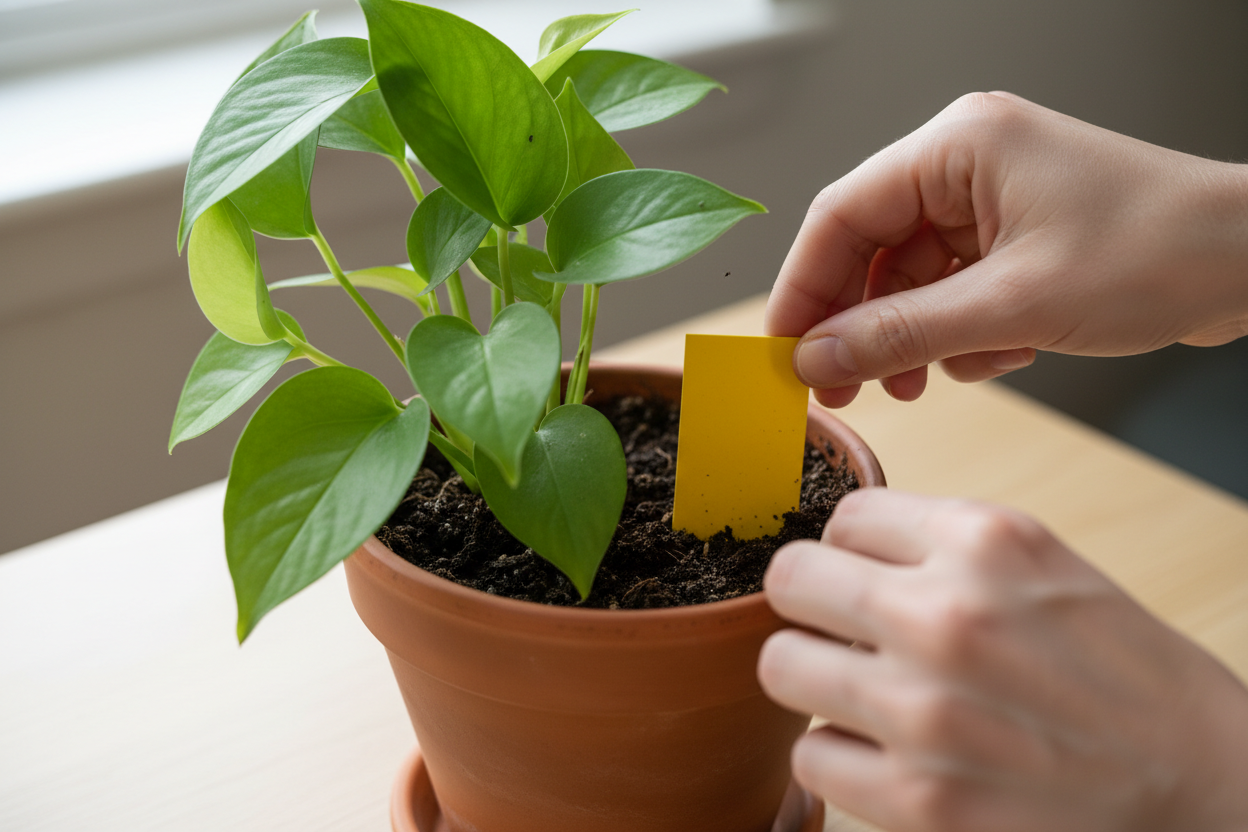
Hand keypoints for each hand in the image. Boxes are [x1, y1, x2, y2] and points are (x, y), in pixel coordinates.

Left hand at [757, 488, 1247, 831]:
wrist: (1206, 785)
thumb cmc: (1125, 674)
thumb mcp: (1043, 565)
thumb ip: (940, 547)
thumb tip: (837, 551)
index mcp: (985, 541)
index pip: (843, 516)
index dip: (853, 552)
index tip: (874, 579)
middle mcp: (948, 614)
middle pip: (789, 579)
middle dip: (812, 605)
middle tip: (846, 632)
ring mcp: (926, 711)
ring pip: (780, 666)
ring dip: (818, 680)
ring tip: (869, 695)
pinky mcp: (919, 800)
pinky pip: (811, 756)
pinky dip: (843, 758)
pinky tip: (893, 755)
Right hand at [765, 92, 1247, 407]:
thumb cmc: (1157, 254)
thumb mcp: (1013, 307)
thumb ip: (902, 333)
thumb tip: (816, 357)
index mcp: (957, 146)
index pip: (843, 214)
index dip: (803, 287)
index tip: (781, 351)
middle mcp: (965, 164)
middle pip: (870, 248)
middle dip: (858, 322)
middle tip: (838, 386)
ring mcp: (991, 200)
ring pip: (910, 277)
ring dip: (910, 336)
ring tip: (918, 383)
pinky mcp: (1014, 237)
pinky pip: (952, 290)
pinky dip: (959, 333)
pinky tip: (994, 358)